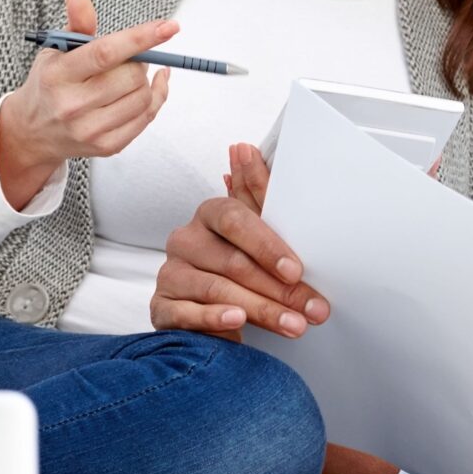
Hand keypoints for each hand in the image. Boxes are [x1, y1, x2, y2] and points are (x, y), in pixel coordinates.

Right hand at [0, 0, 174, 204]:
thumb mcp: (55, 50)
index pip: (105, 53)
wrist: (33, 132)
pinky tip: (151, 86)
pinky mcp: (107, 146)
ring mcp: (90, 129)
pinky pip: (146, 118)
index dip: (140, 38)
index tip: (169, 26)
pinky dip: (155, 97)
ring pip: (142, 97)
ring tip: (129, 75)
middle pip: (131, 76)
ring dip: (144, 80)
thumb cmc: (49, 84)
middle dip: (138, 61)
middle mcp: (72, 105)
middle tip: (128, 58)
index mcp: (58, 75)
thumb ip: (75, 23)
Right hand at [149, 141, 329, 338]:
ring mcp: (171, 274)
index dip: (267, 246)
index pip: (235, 220)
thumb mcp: (257, 234)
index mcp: (209, 215)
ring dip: (261, 309)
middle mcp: (185, 240)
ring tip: (293, 325)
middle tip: (311, 308)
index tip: (297, 271)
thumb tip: (244, 148)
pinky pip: (187, 313)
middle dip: (278, 288)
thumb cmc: (241, 270)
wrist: (213, 314)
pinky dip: (215, 318)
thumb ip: (256, 193)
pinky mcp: (162, 307)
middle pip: (232, 261)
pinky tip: (237, 321)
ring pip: (217, 289)